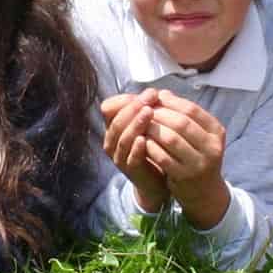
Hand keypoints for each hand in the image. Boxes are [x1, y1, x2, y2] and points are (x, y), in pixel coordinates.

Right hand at [101, 91, 167, 211]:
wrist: (156, 180)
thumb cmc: (152, 149)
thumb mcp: (149, 126)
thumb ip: (151, 110)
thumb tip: (161, 92)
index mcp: (114, 127)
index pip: (111, 108)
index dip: (128, 99)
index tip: (150, 92)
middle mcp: (112, 141)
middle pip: (117, 121)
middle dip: (134, 107)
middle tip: (151, 98)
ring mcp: (119, 156)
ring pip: (122, 138)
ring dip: (135, 124)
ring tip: (149, 113)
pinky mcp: (129, 170)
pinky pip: (129, 158)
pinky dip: (136, 148)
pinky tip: (144, 140)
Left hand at [143, 90, 229, 228]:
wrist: (204, 191)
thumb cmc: (197, 156)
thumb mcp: (198, 135)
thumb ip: (183, 115)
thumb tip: (162, 93)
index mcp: (216, 132)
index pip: (191, 110)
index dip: (170, 102)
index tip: (155, 98)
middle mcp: (212, 147)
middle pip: (181, 123)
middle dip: (159, 114)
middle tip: (143, 110)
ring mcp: (199, 163)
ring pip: (170, 139)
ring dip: (152, 129)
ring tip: (141, 124)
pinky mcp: (184, 176)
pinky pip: (162, 157)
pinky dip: (150, 147)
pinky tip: (142, 142)